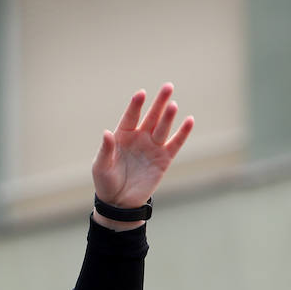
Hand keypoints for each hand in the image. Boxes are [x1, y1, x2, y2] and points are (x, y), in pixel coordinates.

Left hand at [91, 83, 193, 211]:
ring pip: (163, 128)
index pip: (130, 117)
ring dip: (168, 117)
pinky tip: (189, 120)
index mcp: (122, 136)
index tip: (141, 93)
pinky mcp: (164, 160)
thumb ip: (105, 149)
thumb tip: (106, 133)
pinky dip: (183, 133)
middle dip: (159, 102)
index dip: (136, 105)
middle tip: (168, 86)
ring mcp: (152, 148)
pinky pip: (175, 144)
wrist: (119, 202)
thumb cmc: (106, 182)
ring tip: (173, 105)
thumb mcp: (101, 166)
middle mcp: (139, 138)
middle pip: (151, 117)